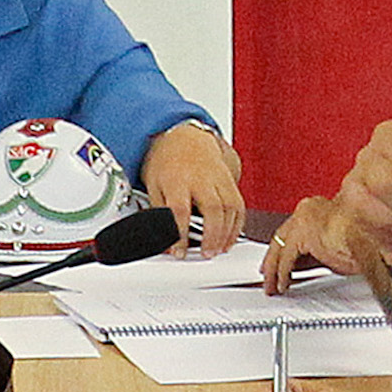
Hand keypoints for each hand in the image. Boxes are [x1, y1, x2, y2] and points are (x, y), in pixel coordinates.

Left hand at [141, 124, 244, 257]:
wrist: (185, 137)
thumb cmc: (167, 162)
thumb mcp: (153, 185)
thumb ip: (158, 213)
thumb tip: (162, 240)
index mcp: (176, 179)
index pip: (179, 210)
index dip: (180, 234)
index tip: (179, 252)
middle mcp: (200, 178)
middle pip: (212, 208)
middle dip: (212, 235)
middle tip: (207, 253)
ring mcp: (218, 177)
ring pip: (230, 206)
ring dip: (227, 233)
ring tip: (219, 249)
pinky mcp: (230, 180)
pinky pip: (239, 204)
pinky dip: (237, 224)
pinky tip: (230, 237)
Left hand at [262, 196, 363, 291]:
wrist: (373, 237)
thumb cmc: (366, 241)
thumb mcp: (334, 249)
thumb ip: (314, 255)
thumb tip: (300, 267)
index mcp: (318, 208)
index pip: (293, 230)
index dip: (285, 251)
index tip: (281, 264)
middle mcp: (308, 209)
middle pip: (281, 236)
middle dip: (273, 259)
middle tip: (267, 275)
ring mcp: (303, 219)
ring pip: (280, 246)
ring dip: (274, 269)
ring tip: (272, 285)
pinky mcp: (302, 233)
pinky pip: (287, 257)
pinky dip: (283, 273)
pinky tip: (282, 284)